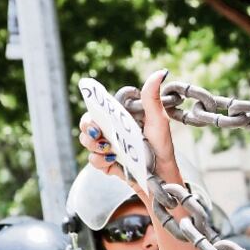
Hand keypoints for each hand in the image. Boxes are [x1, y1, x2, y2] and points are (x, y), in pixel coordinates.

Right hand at [77, 69, 181, 186]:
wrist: (163, 177)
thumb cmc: (162, 147)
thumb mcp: (158, 120)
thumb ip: (153, 98)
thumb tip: (161, 72)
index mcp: (122, 118)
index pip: (98, 108)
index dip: (93, 110)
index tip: (97, 115)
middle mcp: (113, 131)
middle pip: (86, 124)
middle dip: (87, 128)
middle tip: (98, 133)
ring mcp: (109, 147)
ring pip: (87, 141)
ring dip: (94, 145)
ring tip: (110, 149)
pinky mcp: (107, 164)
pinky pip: (93, 160)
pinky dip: (101, 161)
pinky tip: (113, 161)